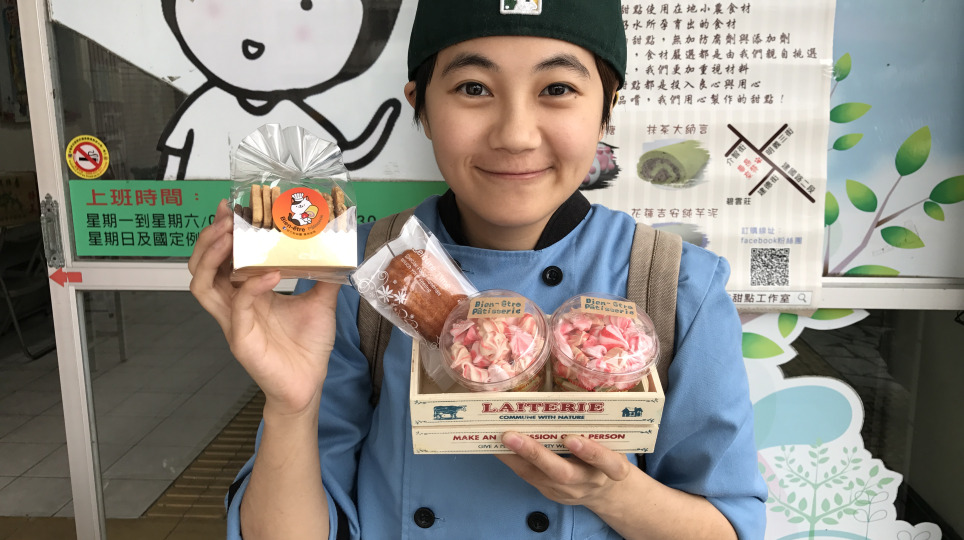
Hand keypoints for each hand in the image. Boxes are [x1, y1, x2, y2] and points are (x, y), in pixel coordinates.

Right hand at [188, 200, 341, 416]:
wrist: (308, 385)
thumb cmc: (307, 346)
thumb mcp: (321, 302)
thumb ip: (326, 275)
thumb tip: (340, 249)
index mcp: (246, 292)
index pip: (222, 257)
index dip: (220, 232)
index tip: (230, 207)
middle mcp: (233, 304)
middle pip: (201, 266)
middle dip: (209, 238)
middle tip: (228, 218)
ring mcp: (233, 322)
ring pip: (202, 285)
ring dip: (213, 257)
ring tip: (232, 237)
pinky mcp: (241, 340)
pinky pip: (238, 308)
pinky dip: (251, 287)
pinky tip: (269, 274)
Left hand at [496, 432, 632, 509]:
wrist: (605, 491)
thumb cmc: (606, 453)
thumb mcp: (612, 441)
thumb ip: (595, 426)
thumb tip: (565, 395)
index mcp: (612, 468)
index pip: (607, 462)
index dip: (591, 452)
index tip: (571, 439)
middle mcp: (589, 482)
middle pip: (562, 473)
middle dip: (535, 454)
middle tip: (511, 435)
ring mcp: (568, 492)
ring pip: (539, 477)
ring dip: (515, 456)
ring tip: (497, 436)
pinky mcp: (551, 494)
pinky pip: (529, 477)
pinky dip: (513, 460)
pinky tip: (499, 446)